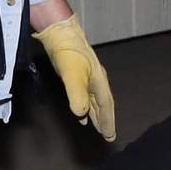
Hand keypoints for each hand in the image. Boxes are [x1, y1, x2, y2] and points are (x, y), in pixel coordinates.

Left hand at [34, 13, 115, 140]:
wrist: (60, 34)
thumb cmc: (68, 53)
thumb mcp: (72, 75)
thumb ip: (77, 95)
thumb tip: (80, 113)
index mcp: (99, 82)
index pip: (106, 106)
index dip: (108, 121)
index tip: (110, 135)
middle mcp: (96, 81)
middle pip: (104, 104)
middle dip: (105, 120)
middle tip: (108, 134)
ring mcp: (88, 77)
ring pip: (95, 101)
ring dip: (96, 114)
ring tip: (97, 126)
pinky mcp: (78, 74)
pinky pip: (86, 95)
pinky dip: (86, 106)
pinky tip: (81, 111)